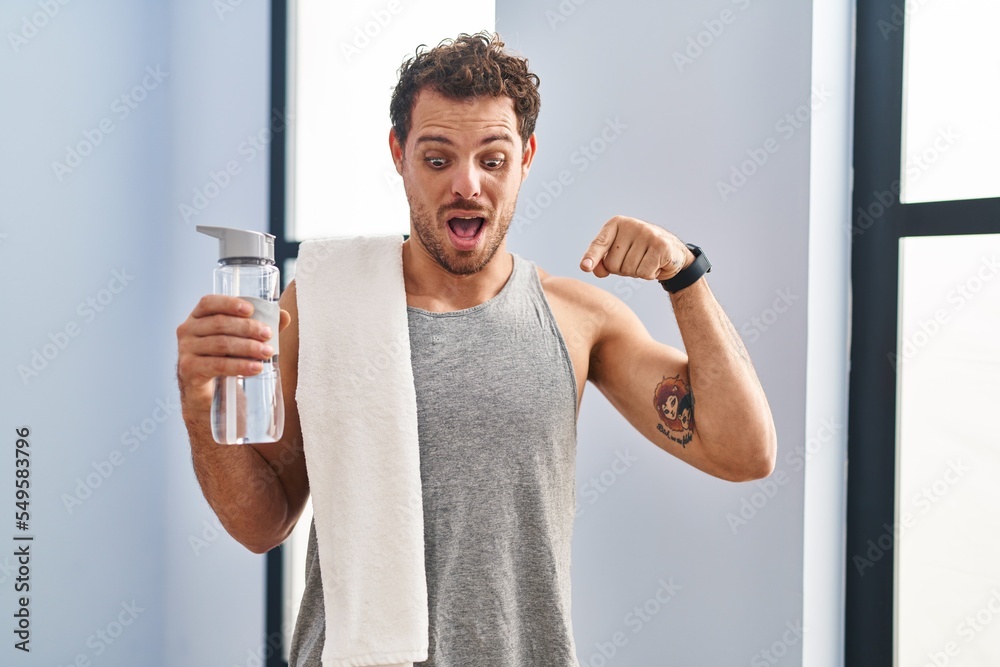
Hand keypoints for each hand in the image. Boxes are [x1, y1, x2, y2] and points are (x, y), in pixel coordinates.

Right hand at [176, 295, 291, 407]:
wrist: (207, 392)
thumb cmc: (225, 357)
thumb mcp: (240, 340)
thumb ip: (260, 326)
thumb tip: (284, 316)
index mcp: (198, 316)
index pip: (209, 302)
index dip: (229, 303)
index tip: (251, 310)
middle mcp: (187, 330)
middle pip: (219, 324)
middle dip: (247, 328)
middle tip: (268, 335)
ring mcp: (185, 350)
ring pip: (220, 344)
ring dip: (247, 347)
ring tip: (267, 353)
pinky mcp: (189, 369)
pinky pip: (217, 365)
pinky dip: (240, 366)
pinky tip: (256, 368)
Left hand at [579, 215, 693, 280]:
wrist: (672, 253)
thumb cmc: (640, 253)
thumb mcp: (619, 254)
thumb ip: (602, 261)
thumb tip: (592, 268)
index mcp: (616, 223)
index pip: (600, 243)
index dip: (592, 257)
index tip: (585, 267)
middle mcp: (631, 225)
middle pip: (613, 264)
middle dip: (622, 269)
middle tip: (636, 260)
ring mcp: (647, 234)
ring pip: (629, 270)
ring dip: (636, 273)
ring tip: (646, 261)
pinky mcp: (661, 246)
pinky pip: (644, 273)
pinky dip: (649, 275)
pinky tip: (656, 264)